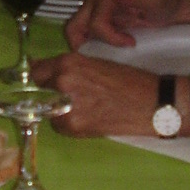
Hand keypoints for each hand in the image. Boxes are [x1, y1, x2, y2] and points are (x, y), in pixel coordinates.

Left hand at [29, 55, 189, 137]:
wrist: (152, 103)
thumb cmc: (129, 80)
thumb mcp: (97, 64)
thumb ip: (72, 68)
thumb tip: (50, 74)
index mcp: (69, 63)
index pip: (37, 70)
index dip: (41, 77)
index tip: (43, 81)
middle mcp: (62, 82)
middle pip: (39, 90)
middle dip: (50, 93)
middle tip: (70, 97)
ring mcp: (65, 105)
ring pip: (49, 110)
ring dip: (60, 110)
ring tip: (85, 109)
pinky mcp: (73, 126)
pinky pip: (60, 126)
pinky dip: (69, 124)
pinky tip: (89, 119)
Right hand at [64, 0, 189, 49]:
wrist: (172, 6)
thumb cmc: (164, 1)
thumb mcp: (154, 0)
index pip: (95, 23)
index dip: (111, 38)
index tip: (131, 43)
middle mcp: (94, 3)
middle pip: (74, 28)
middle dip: (84, 45)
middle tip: (105, 57)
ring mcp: (95, 14)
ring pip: (76, 34)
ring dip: (86, 48)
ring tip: (106, 57)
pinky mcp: (99, 25)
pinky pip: (85, 38)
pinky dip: (90, 49)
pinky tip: (106, 56)